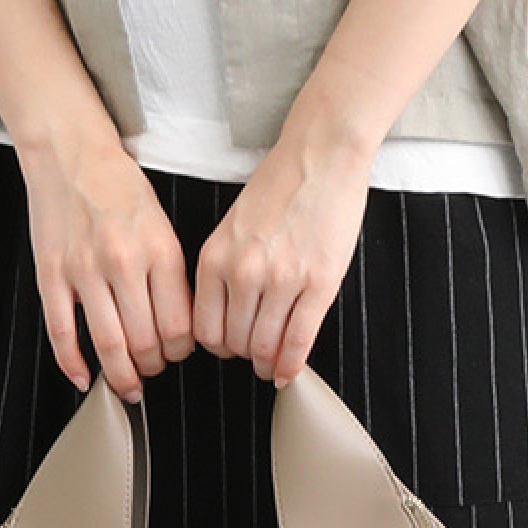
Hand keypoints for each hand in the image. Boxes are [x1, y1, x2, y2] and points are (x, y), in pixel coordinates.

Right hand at [17, 133, 195, 400]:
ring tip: (128, 384)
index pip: (178, 327)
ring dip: (121, 375)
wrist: (70, 152)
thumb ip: (171, 277)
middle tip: (152, 368)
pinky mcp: (51, 274)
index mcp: (158, 251)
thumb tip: (177, 330)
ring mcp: (83, 270)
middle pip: (145, 342)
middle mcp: (123, 262)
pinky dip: (73, 365)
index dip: (180, 352)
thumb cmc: (119, 188)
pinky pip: (62, 333)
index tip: (176, 353)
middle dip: (153, 367)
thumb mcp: (162, 227)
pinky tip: (84, 379)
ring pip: (108, 345)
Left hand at [192, 137, 372, 386]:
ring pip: (265, 347)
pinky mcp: (318, 284)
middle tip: (255, 354)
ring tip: (273, 362)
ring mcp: (282, 280)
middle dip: (245, 355)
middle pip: (235, 344)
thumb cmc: (279, 188)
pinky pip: (298, 341)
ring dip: (268, 362)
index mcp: (216, 258)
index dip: (218, 347)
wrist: (321, 155)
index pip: (205, 330)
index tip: (230, 347)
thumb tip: (226, 322)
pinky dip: (291, 365)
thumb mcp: (232, 228)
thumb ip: (224, 273)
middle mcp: (244, 272)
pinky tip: (288, 373)